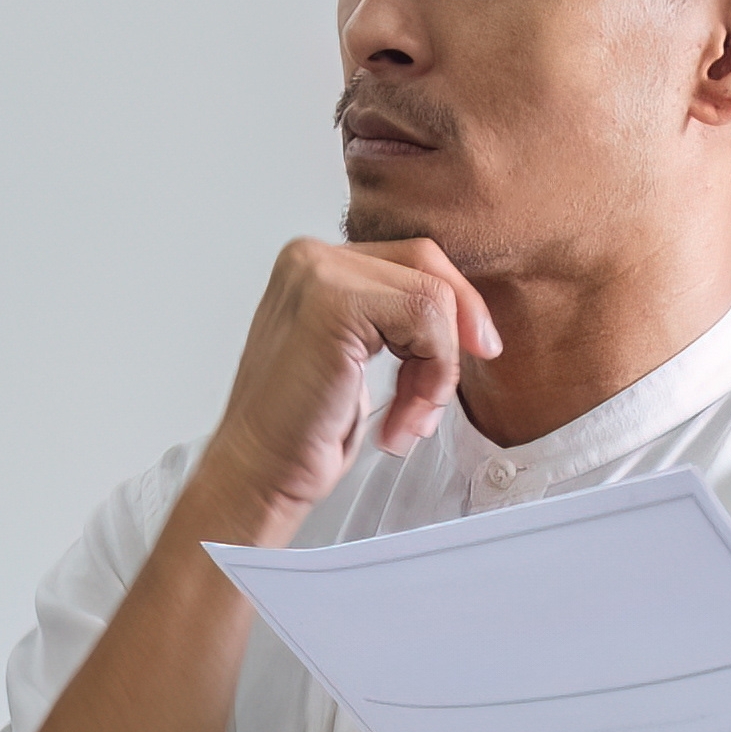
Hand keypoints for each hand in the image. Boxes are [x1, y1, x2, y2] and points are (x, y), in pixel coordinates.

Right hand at [193, 236, 500, 541]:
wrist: (259, 473)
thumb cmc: (302, 430)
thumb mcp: (356, 356)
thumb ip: (392, 318)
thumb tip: (466, 312)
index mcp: (313, 265)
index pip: (412, 259)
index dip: (453, 310)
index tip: (471, 353)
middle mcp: (310, 258)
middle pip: (427, 266)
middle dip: (454, 332)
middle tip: (442, 393)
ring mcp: (318, 274)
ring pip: (432, 296)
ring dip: (438, 370)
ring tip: (410, 419)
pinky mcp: (333, 302)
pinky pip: (425, 317)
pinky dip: (432, 374)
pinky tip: (400, 419)